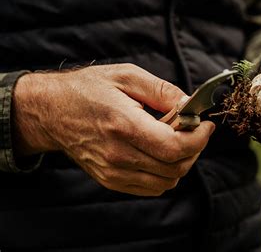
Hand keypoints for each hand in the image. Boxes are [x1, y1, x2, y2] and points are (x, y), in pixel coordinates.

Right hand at [12, 64, 214, 195]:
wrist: (50, 112)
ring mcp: (113, 172)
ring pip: (167, 181)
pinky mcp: (111, 180)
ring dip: (180, 161)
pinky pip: (152, 187)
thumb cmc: (88, 89)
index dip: (199, 139)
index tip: (206, 126)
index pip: (174, 147)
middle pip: (175, 167)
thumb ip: (163, 90)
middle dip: (193, 148)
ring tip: (171, 138)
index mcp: (124, 125)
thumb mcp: (127, 76)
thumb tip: (190, 105)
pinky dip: (165, 172)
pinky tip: (158, 151)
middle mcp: (118, 154)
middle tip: (189, 128)